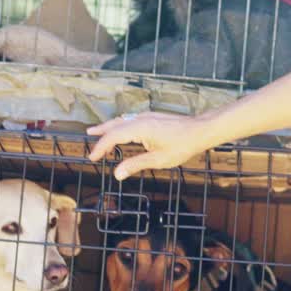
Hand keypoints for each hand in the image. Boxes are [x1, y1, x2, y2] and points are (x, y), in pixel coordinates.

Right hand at [86, 112, 206, 180]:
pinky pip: (130, 120)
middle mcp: (140, 119)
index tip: (93, 158)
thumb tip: (117, 174)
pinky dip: (120, 125)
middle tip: (89, 139)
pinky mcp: (152, 117)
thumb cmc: (182, 145)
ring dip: (109, 128)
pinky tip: (121, 130)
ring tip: (98, 132)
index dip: (101, 147)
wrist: (201, 130)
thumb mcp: (158, 160)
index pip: (112, 137)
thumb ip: (135, 165)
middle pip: (114, 125)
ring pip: (122, 121)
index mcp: (139, 128)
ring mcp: (146, 116)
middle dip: (101, 133)